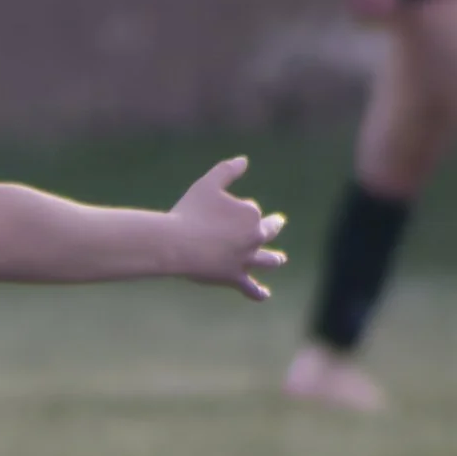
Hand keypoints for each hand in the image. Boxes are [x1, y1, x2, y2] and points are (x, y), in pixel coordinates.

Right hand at [169, 157, 287, 299]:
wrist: (176, 243)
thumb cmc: (189, 211)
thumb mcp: (207, 184)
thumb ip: (227, 171)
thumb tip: (244, 160)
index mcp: (250, 213)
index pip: (250, 209)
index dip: (233, 209)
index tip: (215, 211)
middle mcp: (254, 237)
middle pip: (268, 231)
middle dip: (272, 226)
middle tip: (278, 223)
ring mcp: (246, 259)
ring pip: (268, 260)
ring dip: (275, 259)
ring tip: (280, 259)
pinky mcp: (234, 277)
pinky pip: (250, 287)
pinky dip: (258, 292)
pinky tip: (264, 295)